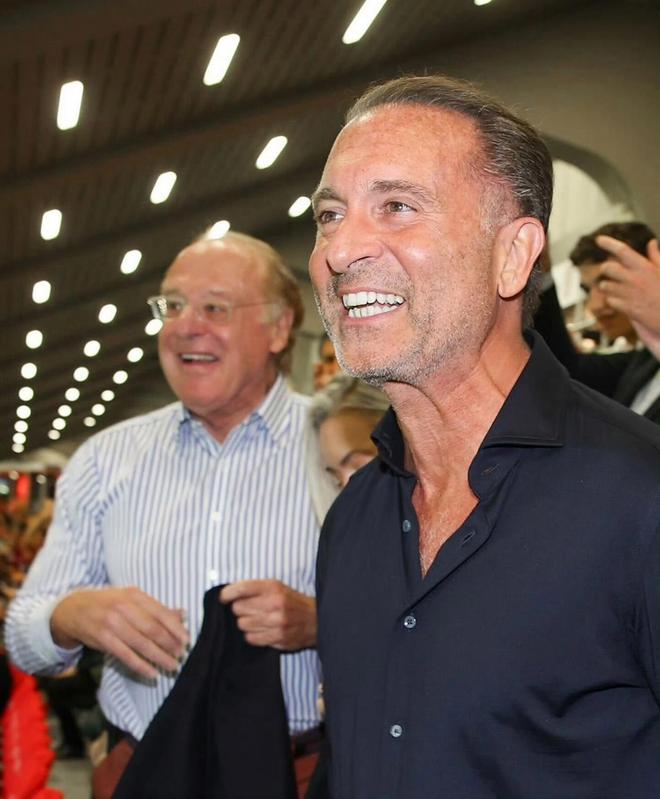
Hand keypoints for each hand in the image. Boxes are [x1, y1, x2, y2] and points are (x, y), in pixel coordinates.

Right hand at [50, 587, 189, 679]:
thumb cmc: (109, 604)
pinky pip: (125, 655)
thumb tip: (183, 614)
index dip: (175, 628)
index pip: (160, 613)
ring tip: (172, 666)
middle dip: (169, 644)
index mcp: (134, 595)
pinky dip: (140, 666)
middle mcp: (124, 607)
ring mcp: (112, 623)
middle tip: (181, 655)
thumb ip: (156, 608)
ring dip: (158, 657)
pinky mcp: (102, 638)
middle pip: (152, 629)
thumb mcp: (131, 599)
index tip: (187, 640)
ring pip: (140, 643)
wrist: (74, 608)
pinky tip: (151, 673)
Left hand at [219, 579, 316, 650]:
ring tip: (257, 620)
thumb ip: (255, 589)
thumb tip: (229, 594)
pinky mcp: (278, 638)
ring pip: (243, 624)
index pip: (242, 588)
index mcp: (273, 587)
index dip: (228, 593)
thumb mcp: (276, 587)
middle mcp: (274, 604)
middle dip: (240, 609)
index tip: (223, 597)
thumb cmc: (292, 601)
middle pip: (238, 608)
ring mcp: (276, 622)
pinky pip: (251, 638)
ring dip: (246, 623)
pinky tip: (261, 630)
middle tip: (248, 609)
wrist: (316, 619)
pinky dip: (252, 635)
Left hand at [596, 235, 659, 357]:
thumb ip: (656, 257)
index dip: (609, 243)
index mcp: (644, 267)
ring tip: (620, 289)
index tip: (599, 239)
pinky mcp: (625, 308)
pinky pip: (609, 300)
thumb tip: (652, 243)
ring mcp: (628, 293)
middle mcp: (633, 278)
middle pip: (607, 267)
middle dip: (607, 269)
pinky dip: (614, 301)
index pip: (622, 250)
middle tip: (611, 272)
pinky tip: (624, 301)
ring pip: (605, 285)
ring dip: (609, 286)